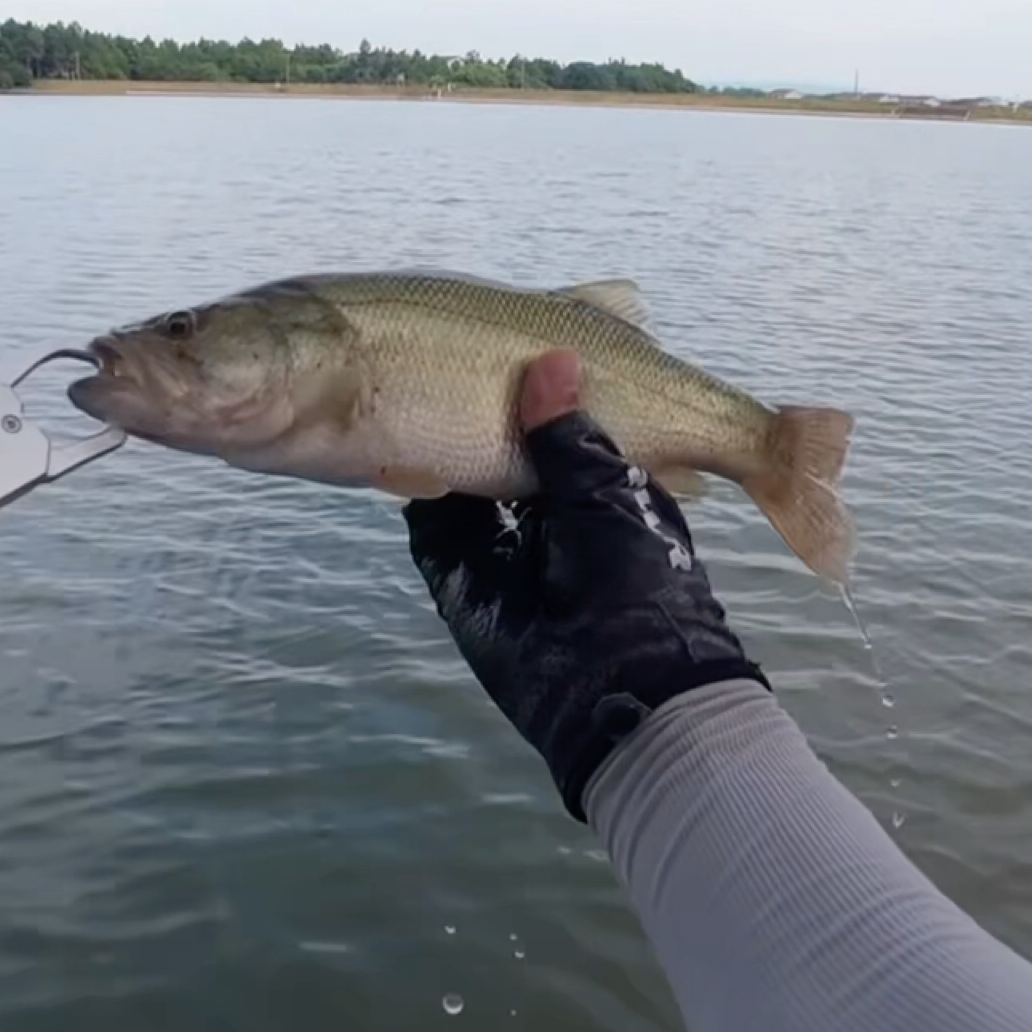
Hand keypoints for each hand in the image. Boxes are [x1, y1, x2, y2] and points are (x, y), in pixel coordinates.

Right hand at [404, 351, 767, 819]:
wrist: (619, 692)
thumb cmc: (637, 585)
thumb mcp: (609, 495)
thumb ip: (569, 433)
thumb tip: (550, 359)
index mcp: (603, 484)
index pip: (562, 424)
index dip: (535, 388)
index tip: (509, 339)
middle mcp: (549, 510)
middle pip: (502, 444)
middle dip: (478, 408)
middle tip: (446, 356)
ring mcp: (500, 545)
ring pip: (460, 478)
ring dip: (440, 440)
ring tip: (413, 385)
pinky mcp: (459, 578)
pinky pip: (429, 525)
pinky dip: (413, 488)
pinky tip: (394, 445)